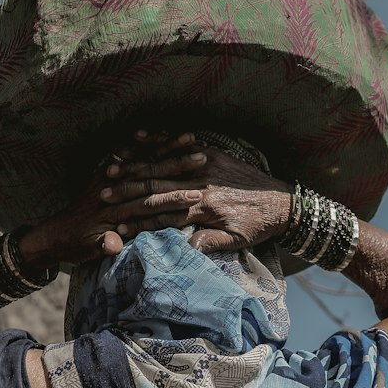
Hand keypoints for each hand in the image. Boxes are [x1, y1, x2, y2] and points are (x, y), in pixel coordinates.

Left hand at [17, 132, 209, 267]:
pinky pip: (125, 151)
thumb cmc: (73, 245)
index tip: (196, 196)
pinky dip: (143, 141)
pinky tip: (158, 132)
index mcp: (113, 208)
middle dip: (178, 165)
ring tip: (190, 137)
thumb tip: (114, 244)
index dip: (172, 199)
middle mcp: (113, 188)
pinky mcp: (104, 172)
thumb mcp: (87, 250)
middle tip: (202, 157)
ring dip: (166, 146)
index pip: (148, 203)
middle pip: (151, 175)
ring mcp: (107, 176)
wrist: (52, 235)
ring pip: (142, 157)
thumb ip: (102, 245)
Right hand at [99, 132, 292, 253]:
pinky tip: (139, 137)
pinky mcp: (212, 153)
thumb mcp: (235, 241)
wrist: (284, 202)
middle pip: (157, 189)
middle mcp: (202, 184)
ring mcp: (206, 165)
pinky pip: (180, 145)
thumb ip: (208, 243)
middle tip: (102, 198)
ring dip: (135, 167)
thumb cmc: (258, 226)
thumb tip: (182, 249)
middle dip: (128, 194)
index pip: (164, 215)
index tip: (116, 227)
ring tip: (111, 169)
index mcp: (205, 208)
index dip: (139, 222)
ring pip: (163, 165)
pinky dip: (159, 141)